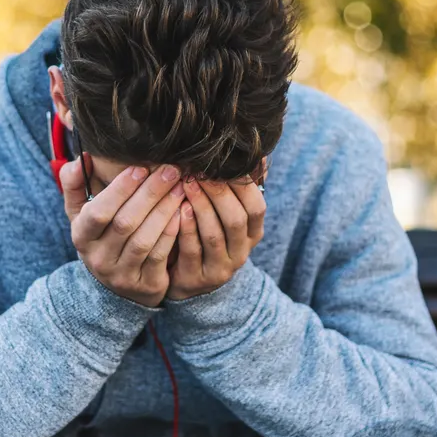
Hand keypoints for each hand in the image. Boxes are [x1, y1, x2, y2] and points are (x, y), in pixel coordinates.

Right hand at [61, 158, 184, 306]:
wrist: (115, 285)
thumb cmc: (101, 236)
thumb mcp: (81, 214)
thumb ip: (75, 185)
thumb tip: (81, 158)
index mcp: (82, 237)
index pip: (98, 212)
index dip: (119, 190)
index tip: (141, 167)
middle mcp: (99, 259)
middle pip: (125, 223)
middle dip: (150, 194)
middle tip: (171, 170)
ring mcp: (122, 275)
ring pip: (144, 240)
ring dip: (164, 210)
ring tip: (180, 187)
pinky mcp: (145, 285)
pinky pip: (160, 256)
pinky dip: (172, 232)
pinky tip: (183, 211)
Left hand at [166, 175, 265, 301]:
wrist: (190, 281)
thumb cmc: (207, 236)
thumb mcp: (226, 215)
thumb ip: (239, 189)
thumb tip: (259, 156)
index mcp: (252, 234)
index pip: (256, 207)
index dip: (242, 185)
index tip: (222, 163)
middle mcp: (240, 252)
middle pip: (236, 220)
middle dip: (218, 192)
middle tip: (199, 170)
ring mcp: (220, 268)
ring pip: (214, 235)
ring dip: (200, 207)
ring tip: (186, 184)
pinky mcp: (197, 278)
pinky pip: (192, 251)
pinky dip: (186, 228)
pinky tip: (177, 209)